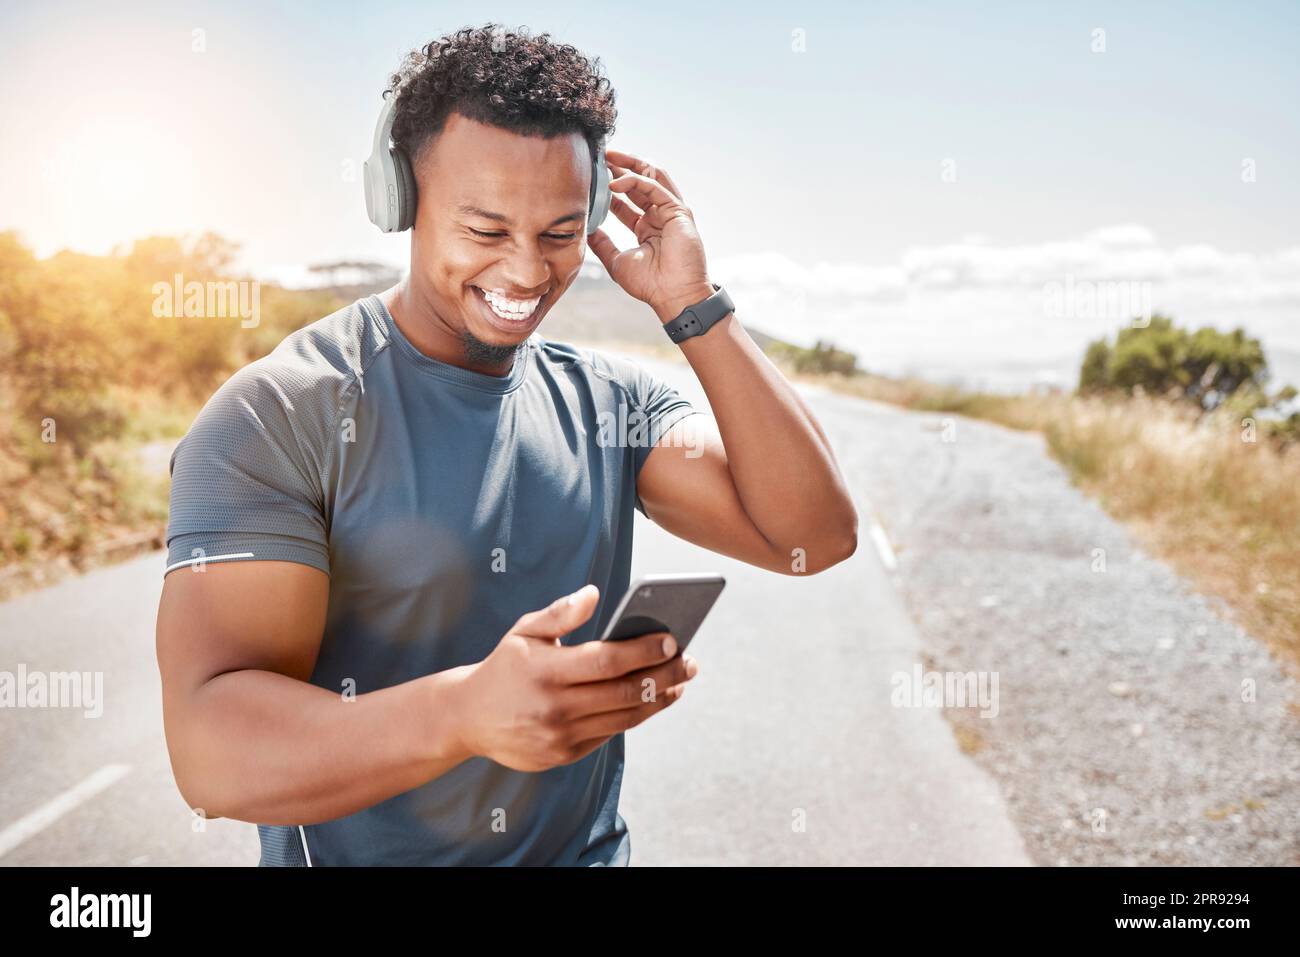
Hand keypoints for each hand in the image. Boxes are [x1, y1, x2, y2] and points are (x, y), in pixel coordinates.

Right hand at [451, 583, 700, 771]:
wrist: (468, 718)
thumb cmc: (506, 666)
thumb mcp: (524, 632)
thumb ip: (560, 614)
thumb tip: (594, 595)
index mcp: (545, 670)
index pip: (606, 661)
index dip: (644, 651)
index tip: (673, 639)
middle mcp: (553, 707)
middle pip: (624, 692)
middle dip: (665, 675)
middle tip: (691, 661)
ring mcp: (560, 736)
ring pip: (624, 718)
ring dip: (659, 699)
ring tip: (681, 681)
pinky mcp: (564, 755)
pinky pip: (610, 734)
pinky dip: (637, 716)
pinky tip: (654, 699)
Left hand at [586, 149, 715, 323]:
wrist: (673, 296)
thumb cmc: (650, 284)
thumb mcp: (617, 261)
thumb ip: (603, 244)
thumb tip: (585, 230)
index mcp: (647, 228)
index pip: (626, 201)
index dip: (609, 188)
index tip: (592, 178)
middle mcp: (659, 216)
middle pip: (640, 182)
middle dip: (620, 168)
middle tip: (600, 157)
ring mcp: (671, 212)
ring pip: (652, 177)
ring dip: (630, 164)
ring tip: (609, 156)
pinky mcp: (679, 211)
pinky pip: (655, 187)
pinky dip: (635, 181)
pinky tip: (615, 183)